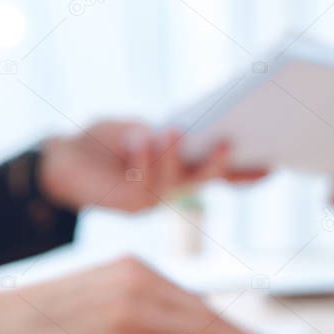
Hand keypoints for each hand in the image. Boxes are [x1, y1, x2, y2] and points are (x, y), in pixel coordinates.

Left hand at [39, 119, 266, 211]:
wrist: (59, 161)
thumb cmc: (103, 140)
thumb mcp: (135, 127)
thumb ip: (159, 132)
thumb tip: (178, 135)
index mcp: (184, 168)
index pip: (223, 173)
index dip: (248, 174)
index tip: (274, 167)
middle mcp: (175, 187)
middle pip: (205, 178)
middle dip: (218, 162)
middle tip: (228, 141)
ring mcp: (154, 200)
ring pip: (174, 180)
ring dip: (173, 154)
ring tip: (171, 131)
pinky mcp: (130, 206)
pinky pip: (143, 183)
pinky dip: (144, 157)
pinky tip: (141, 137)